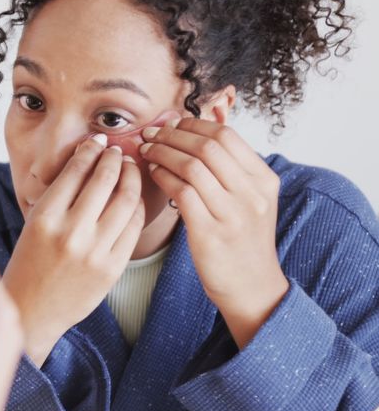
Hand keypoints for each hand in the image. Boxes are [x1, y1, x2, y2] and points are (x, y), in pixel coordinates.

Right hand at [3, 134, 145, 365]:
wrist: (32, 310)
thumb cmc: (29, 262)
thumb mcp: (34, 224)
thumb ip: (59, 196)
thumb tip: (87, 160)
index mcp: (44, 217)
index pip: (75, 170)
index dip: (91, 150)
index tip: (98, 142)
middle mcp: (70, 232)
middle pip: (104, 180)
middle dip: (115, 158)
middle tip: (119, 151)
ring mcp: (94, 251)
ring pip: (125, 200)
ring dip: (132, 178)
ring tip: (130, 169)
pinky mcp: (112, 268)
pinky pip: (133, 227)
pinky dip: (137, 206)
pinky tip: (133, 198)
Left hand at [141, 118, 287, 348]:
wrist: (252, 286)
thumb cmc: (242, 238)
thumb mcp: (249, 198)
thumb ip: (230, 167)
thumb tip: (200, 128)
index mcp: (264, 179)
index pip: (226, 136)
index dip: (193, 124)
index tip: (171, 124)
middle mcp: (252, 194)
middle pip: (207, 146)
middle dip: (172, 135)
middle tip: (151, 134)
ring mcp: (233, 214)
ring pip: (192, 166)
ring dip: (162, 153)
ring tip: (146, 150)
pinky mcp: (210, 233)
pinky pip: (181, 192)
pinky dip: (162, 176)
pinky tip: (152, 173)